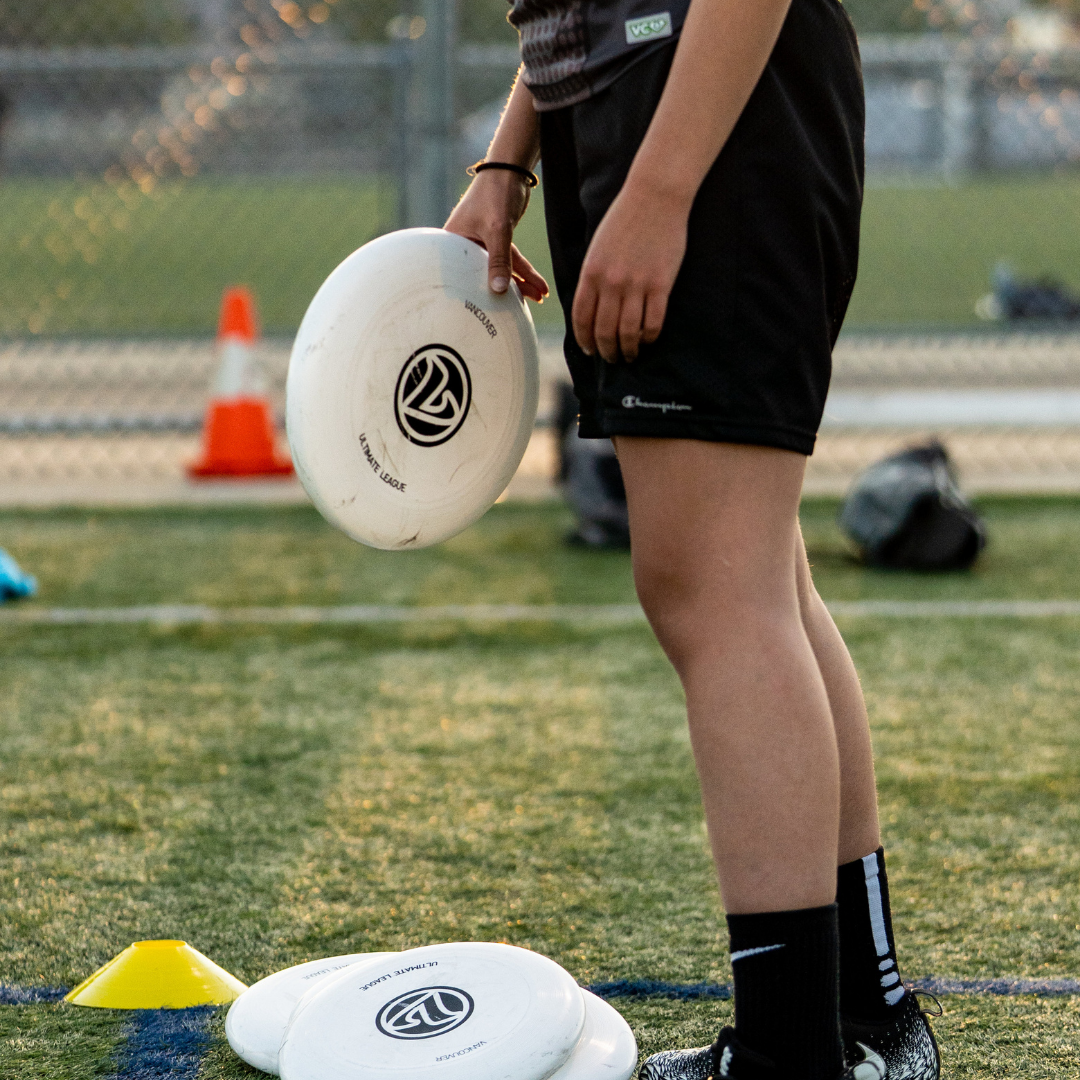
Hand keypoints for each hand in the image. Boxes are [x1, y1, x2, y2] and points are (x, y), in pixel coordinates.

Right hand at [444, 171, 548, 302]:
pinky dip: (525, 271)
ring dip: (522, 282)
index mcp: (453, 243)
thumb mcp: (498, 230)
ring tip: (539, 297)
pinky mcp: (497, 240)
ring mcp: (481, 244)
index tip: (487, 312)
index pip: (461, 275)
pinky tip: (539, 285)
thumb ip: (500, 260)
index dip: (474, 294)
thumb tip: (500, 290)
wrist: (509, 170)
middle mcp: (464, 245)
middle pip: (484, 275)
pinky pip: (511, 261)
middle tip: (520, 311)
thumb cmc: (495, 194)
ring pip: (502, 269)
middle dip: (506, 291)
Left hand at [572, 180, 688, 361]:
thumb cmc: (625, 219)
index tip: (590, 350)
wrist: (655, 196)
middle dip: (606, 351)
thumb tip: (592, 308)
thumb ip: (593, 278)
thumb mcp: (597, 248)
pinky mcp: (660, 285)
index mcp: (591, 274)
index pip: (582, 319)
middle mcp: (611, 283)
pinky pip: (653, 322)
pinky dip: (649, 337)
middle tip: (611, 358)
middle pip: (604, 331)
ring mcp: (636, 285)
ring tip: (630, 355)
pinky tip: (648, 340)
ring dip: (628, 350)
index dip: (585, 340)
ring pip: (628, 333)